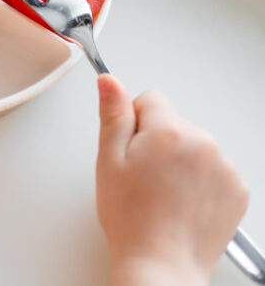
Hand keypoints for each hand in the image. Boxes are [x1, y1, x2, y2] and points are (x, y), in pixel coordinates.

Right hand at [96, 74, 248, 285]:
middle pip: (174, 124)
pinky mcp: (237, 190)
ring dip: (180, 162)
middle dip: (157, 143)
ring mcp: (225, 167)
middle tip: (142, 177)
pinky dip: (200, 182)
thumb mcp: (108, 160)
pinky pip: (214, 170)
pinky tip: (182, 203)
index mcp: (168, 130)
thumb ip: (113, 115)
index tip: (130, 150)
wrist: (160, 264)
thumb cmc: (131, 217)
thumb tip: (110, 81)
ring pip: (194, 147)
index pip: (151, 100)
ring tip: (162, 194)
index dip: (133, 123)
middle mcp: (203, 142)